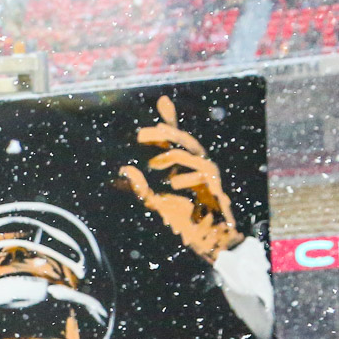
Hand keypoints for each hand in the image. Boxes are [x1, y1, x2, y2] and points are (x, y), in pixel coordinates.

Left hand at [120, 96, 243, 262]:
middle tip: (142, 135)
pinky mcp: (216, 188)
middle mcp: (199, 164)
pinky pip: (202, 175)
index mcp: (185, 164)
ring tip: (153, 165)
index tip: (161, 100)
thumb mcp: (154, 200)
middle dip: (165, 132)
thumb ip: (139, 186)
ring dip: (170, 157)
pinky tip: (172, 185)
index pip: (177, 137)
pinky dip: (185, 178)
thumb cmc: (183, 217)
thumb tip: (123, 170)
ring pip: (192, 154)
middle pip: (184, 139)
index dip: (171, 117)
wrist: (208, 239)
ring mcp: (209, 174)